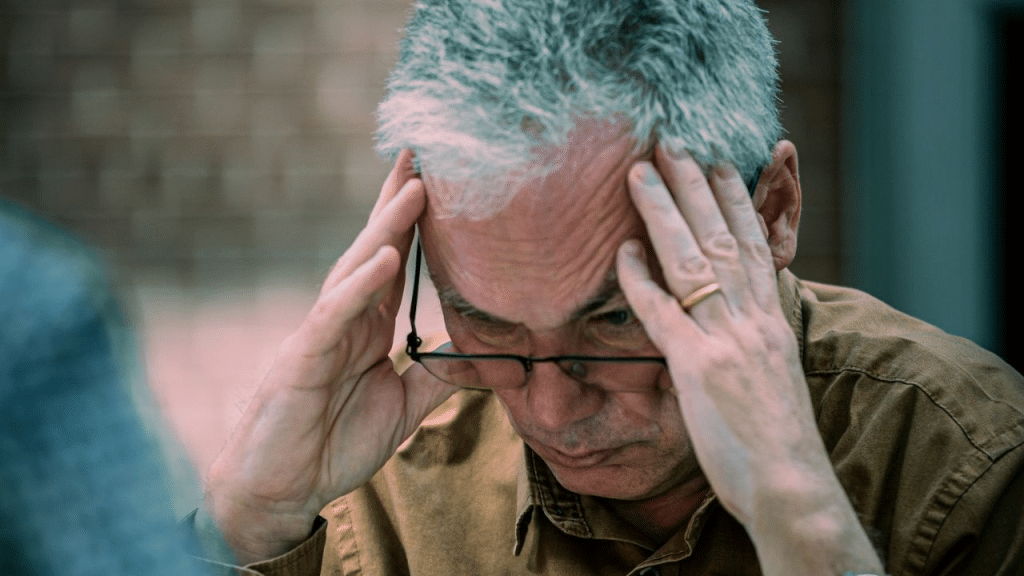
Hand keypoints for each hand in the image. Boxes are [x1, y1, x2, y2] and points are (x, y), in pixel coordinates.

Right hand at [204, 150, 456, 563]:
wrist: (283, 490)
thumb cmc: (333, 445)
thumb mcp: (403, 408)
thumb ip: (434, 376)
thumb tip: (476, 354)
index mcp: (369, 327)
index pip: (396, 263)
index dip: (418, 224)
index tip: (443, 181)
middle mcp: (346, 319)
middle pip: (375, 249)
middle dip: (399, 202)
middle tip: (424, 154)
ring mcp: (322, 334)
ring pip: (355, 270)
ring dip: (385, 228)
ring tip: (416, 189)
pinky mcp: (303, 359)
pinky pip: (335, 316)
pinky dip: (360, 287)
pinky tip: (385, 258)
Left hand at [616, 145, 882, 574]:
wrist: (792, 483)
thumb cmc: (780, 440)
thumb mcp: (774, 378)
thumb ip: (752, 342)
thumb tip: (732, 324)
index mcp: (772, 321)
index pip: (757, 246)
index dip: (737, 201)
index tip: (721, 162)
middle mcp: (753, 319)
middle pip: (723, 238)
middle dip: (696, 187)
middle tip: (672, 143)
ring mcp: (726, 340)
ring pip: (694, 260)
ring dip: (664, 213)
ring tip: (641, 172)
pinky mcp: (699, 368)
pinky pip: (663, 314)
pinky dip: (640, 281)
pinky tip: (622, 251)